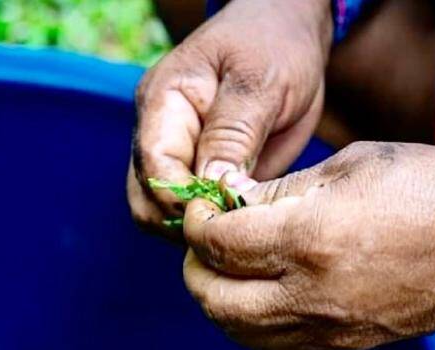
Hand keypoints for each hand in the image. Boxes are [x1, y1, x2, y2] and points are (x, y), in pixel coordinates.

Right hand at [128, 0, 331, 239]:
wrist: (288, 34)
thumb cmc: (273, 45)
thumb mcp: (259, 83)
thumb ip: (233, 134)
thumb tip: (211, 185)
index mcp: (163, 102)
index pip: (153, 165)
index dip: (183, 199)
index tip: (223, 211)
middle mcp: (159, 132)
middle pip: (146, 199)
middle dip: (185, 221)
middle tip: (236, 226)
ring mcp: (177, 156)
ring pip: (162, 214)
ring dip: (197, 229)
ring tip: (241, 225)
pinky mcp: (200, 174)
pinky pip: (191, 213)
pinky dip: (213, 225)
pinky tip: (243, 221)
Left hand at [181, 142, 434, 349]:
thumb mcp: (353, 165)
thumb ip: (282, 190)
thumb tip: (231, 201)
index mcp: (311, 237)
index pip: (217, 243)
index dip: (198, 221)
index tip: (208, 204)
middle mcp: (312, 293)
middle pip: (212, 298)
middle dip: (196, 265)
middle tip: (209, 237)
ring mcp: (329, 328)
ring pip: (237, 331)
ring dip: (218, 298)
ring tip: (232, 265)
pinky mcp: (344, 346)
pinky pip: (274, 346)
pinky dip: (250, 323)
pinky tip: (262, 293)